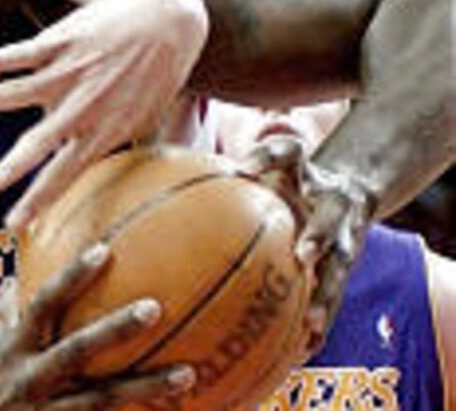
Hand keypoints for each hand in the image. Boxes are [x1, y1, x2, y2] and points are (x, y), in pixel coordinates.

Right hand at [0, 0, 206, 229]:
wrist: (163, 19)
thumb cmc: (158, 72)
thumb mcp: (145, 118)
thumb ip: (118, 143)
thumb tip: (108, 170)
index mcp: (102, 130)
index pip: (64, 175)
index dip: (38, 200)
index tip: (15, 223)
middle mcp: (81, 106)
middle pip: (39, 142)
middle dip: (13, 167)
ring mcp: (69, 72)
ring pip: (18, 90)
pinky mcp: (62, 42)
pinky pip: (23, 53)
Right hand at [0, 243, 195, 409]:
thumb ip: (2, 310)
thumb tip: (17, 272)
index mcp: (13, 347)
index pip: (43, 303)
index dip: (71, 276)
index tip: (103, 249)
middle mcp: (31, 377)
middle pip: (78, 350)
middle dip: (116, 328)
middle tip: (156, 307)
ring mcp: (48, 410)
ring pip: (102, 398)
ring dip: (146, 387)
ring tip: (187, 374)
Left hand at [240, 136, 374, 352]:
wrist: (349, 190)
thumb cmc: (286, 180)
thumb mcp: (267, 167)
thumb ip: (222, 169)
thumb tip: (156, 169)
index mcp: (302, 172)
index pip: (287, 152)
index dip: (268, 156)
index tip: (245, 167)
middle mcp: (329, 201)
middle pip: (330, 214)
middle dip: (320, 234)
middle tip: (304, 254)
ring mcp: (346, 234)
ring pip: (341, 264)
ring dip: (327, 293)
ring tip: (311, 323)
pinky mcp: (347, 265)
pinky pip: (336, 297)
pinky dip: (322, 324)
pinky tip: (304, 352)